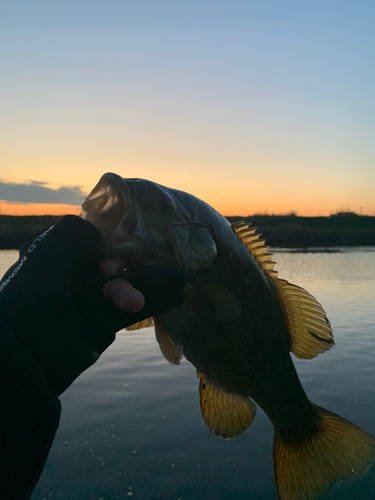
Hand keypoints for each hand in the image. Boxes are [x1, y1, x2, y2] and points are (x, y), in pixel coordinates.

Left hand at [0, 215, 186, 394]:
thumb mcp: (48, 258)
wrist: (24, 363)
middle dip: (141, 260)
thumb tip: (102, 232)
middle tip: (165, 264)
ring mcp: (91, 299)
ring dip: (154, 281)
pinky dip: (152, 302)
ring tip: (181, 279)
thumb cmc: (31, 304)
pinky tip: (174, 296)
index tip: (129, 246)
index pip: (98, 236)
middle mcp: (77, 273)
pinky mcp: (103, 323)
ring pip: (129, 284)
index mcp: (61, 253)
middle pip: (119, 259)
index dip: (118, 239)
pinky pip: (132, 309)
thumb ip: (73, 234)